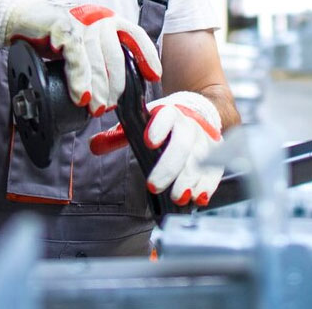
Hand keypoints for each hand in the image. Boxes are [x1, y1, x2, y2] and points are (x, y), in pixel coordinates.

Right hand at [0, 0, 160, 115]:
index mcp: (106, 19)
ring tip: (96, 108)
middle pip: (116, 53)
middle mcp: (97, 17)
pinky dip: (79, 78)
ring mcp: (80, 20)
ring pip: (96, 57)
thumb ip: (95, 58)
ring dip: (97, 86)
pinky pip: (76, 55)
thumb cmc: (49, 35)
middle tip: (110, 106)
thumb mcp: (79, 45)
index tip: (153, 76)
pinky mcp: (61, 25)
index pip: (134, 35)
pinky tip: (81, 96)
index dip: (147, 55)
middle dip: (116, 84)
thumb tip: (111, 89)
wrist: (15, 19)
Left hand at [89, 91, 222, 205]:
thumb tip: (94, 146)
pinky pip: (216, 170)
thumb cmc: (165, 123)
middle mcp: (189, 125)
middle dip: (169, 166)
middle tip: (155, 185)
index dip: (158, 127)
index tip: (149, 141)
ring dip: (190, 179)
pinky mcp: (217, 154)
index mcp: (169, 113)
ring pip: (200, 158)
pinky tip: (200, 198)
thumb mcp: (143, 123)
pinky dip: (208, 185)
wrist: (200, 113)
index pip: (165, 116)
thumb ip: (120, 136)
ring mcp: (205, 140)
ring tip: (178, 197)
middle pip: (183, 143)